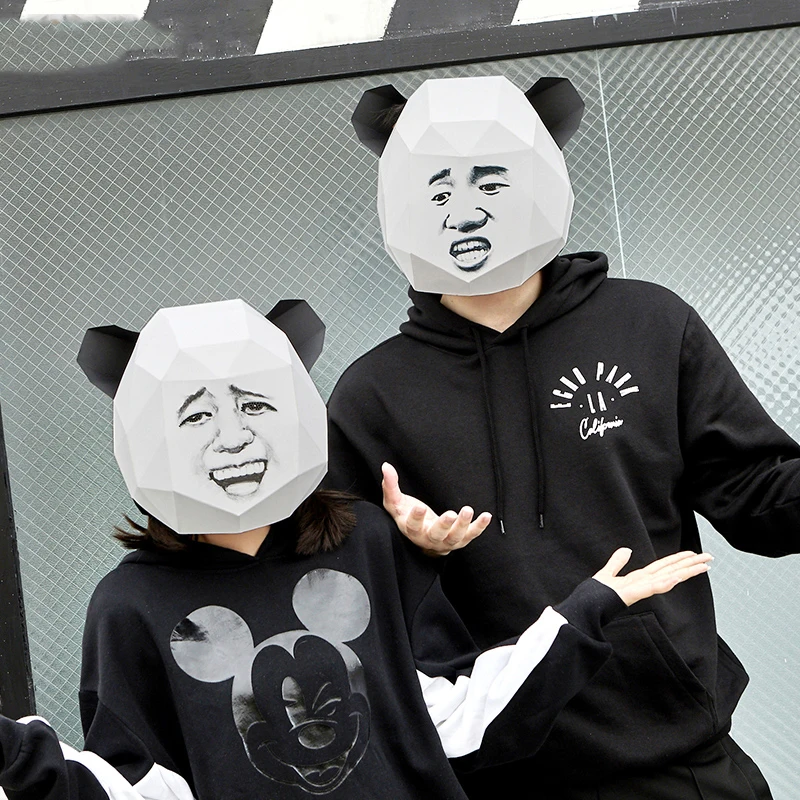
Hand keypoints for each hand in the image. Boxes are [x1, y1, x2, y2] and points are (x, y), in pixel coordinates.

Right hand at [381, 462, 491, 555]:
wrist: (422, 537)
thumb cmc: (407, 516)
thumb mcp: (395, 503)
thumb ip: (390, 486)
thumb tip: (385, 466)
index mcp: (411, 529)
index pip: (411, 526)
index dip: (415, 518)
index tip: (419, 506)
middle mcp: (428, 539)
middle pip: (435, 535)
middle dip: (443, 525)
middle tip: (450, 514)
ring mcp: (445, 541)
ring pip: (455, 538)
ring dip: (463, 525)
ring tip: (468, 510)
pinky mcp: (459, 539)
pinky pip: (470, 536)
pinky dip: (479, 527)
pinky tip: (486, 516)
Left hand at [593, 548, 712, 606]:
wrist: (584, 610)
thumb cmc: (595, 596)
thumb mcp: (607, 574)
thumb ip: (617, 562)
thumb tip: (627, 549)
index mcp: (638, 579)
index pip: (663, 566)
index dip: (678, 560)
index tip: (694, 554)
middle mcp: (642, 584)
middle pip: (670, 570)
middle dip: (689, 564)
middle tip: (709, 557)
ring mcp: (638, 589)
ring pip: (666, 578)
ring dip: (684, 571)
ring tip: (703, 565)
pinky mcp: (630, 594)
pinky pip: (649, 587)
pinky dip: (663, 583)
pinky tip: (676, 577)